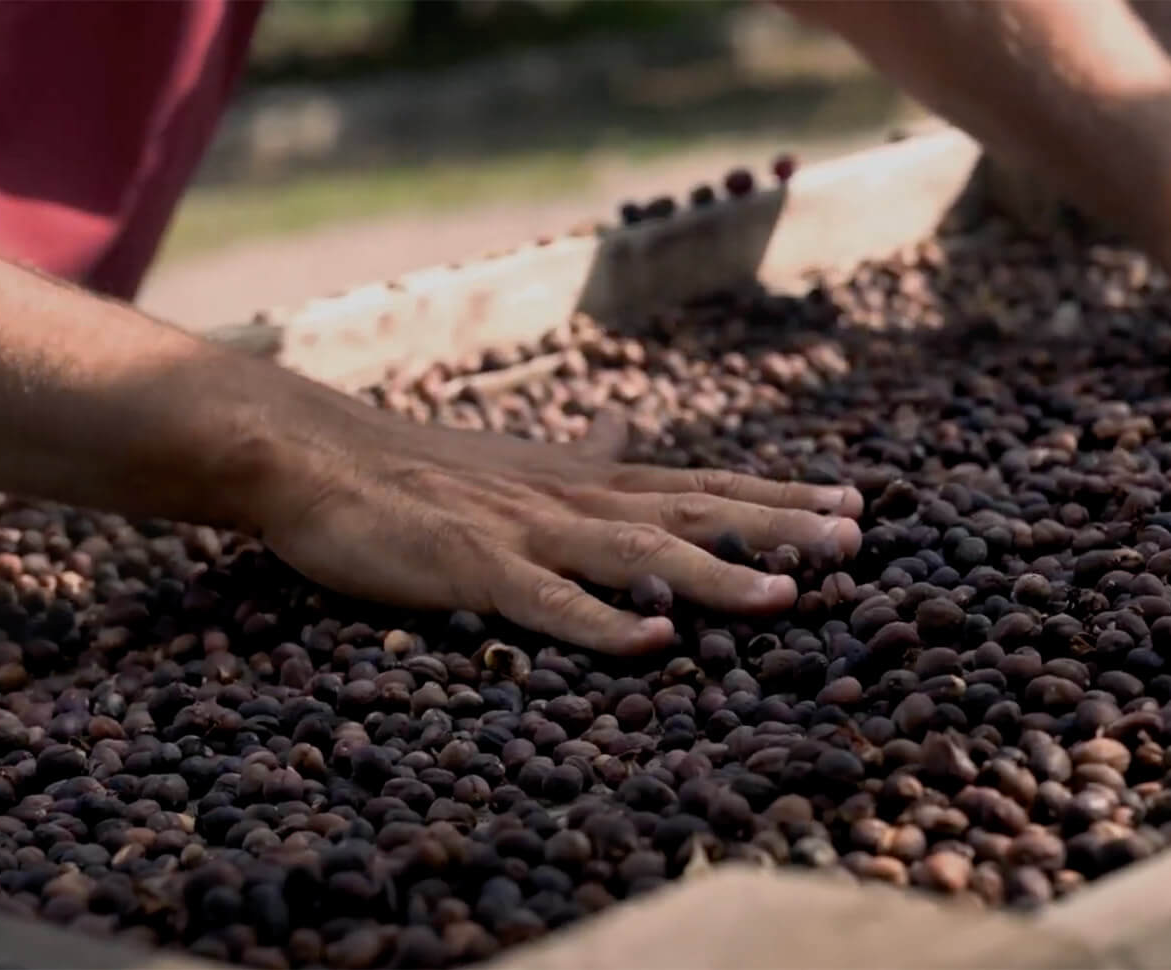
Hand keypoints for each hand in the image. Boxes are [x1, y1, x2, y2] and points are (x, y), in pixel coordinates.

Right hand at [249, 410, 863, 653]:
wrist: (312, 456)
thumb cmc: (412, 467)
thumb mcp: (516, 458)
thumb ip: (583, 455)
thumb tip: (630, 429)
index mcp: (582, 479)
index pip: (697, 484)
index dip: (775, 495)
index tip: (852, 502)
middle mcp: (568, 499)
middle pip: (690, 511)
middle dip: (776, 526)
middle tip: (857, 538)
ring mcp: (522, 533)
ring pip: (636, 556)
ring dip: (714, 574)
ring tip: (788, 595)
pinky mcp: (470, 570)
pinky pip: (545, 603)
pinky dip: (601, 623)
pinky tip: (652, 643)